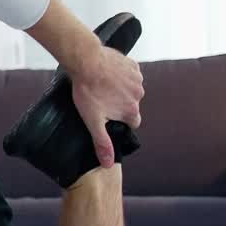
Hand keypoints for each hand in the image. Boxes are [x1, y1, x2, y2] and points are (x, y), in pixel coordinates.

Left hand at [70, 46, 143, 167]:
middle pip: (131, 104)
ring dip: (120, 88)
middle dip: (119, 103)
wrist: (86, 61)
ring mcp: (137, 78)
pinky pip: (130, 73)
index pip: (132, 122)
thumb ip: (102, 142)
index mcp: (131, 110)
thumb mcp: (92, 120)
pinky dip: (121, 74)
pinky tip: (106, 73)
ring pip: (131, 89)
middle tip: (101, 98)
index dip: (120, 120)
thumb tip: (108, 164)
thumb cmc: (87, 90)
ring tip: (102, 85)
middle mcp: (139, 95)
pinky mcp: (132, 65)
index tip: (108, 116)